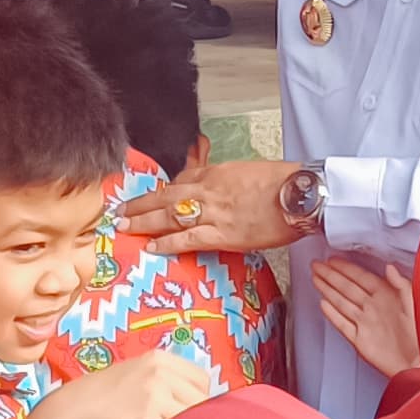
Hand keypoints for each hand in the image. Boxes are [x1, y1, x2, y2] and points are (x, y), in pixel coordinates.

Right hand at [33, 349, 211, 418]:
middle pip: (202, 402)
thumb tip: (204, 404)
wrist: (67, 416)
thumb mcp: (134, 377)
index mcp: (157, 358)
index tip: (187, 415)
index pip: (203, 380)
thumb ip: (164, 383)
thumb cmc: (100, 401)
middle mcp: (158, 373)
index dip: (199, 401)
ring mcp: (152, 396)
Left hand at [120, 159, 315, 255]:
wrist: (300, 194)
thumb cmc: (282, 182)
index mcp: (216, 173)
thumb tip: (210, 172)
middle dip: (140, 203)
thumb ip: (225, 174)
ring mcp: (214, 212)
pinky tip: (151, 247)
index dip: (159, 191)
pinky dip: (167, 242)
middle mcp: (209, 190)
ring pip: (169, 215)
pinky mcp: (224, 234)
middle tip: (119, 210)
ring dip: (144, 221)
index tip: (145, 197)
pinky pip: (188, 238)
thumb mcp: (247, 171)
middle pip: (165, 196)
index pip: (180, 180)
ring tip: (124, 227)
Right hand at [308, 256, 417, 377]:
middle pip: (346, 287)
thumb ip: (402, 285)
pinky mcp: (359, 340)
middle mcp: (372, 308)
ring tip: (316, 278)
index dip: (345, 267)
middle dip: (330, 275)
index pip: (360, 277)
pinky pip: (342, 324)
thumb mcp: (415, 304)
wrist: (418, 363)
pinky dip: (332, 314)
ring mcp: (364, 323)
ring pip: (341, 302)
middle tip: (317, 265)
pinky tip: (323, 305)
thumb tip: (390, 267)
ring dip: (327, 289)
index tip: (333, 259)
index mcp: (386, 297)